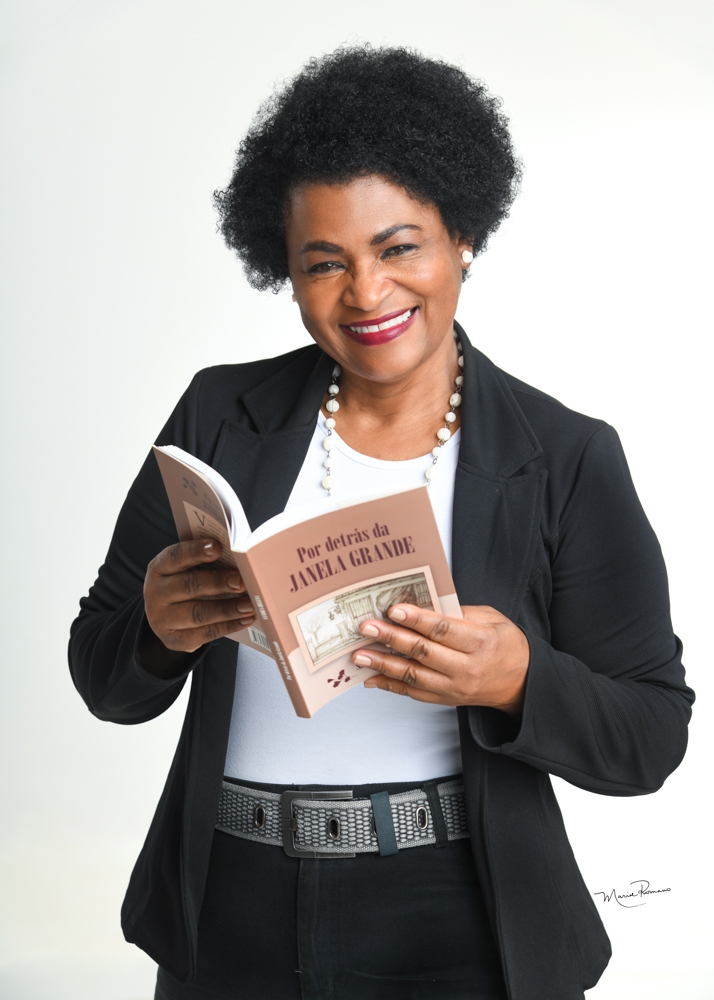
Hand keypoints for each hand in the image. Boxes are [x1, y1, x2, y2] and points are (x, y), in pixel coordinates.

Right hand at [143, 539, 254, 653]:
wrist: (167, 615)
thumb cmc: (186, 583)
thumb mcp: (188, 569)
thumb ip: (207, 562)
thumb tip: (240, 560)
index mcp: (159, 567)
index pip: (176, 556)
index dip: (196, 551)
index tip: (217, 548)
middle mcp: (156, 592)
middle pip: (188, 586)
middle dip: (218, 583)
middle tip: (242, 582)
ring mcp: (161, 618)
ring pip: (197, 613)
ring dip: (227, 609)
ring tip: (249, 605)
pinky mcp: (173, 639)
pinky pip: (203, 634)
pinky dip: (227, 627)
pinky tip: (245, 620)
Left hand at [353, 604, 528, 715]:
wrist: (521, 683)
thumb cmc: (506, 645)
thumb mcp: (492, 619)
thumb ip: (460, 612)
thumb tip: (425, 604)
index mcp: (480, 642)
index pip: (444, 630)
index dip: (417, 619)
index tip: (394, 609)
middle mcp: (466, 668)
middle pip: (423, 652)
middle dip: (391, 638)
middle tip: (368, 627)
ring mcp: (454, 687)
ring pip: (413, 676)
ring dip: (383, 664)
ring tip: (360, 654)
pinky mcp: (445, 699)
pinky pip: (413, 693)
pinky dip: (390, 685)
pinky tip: (371, 677)